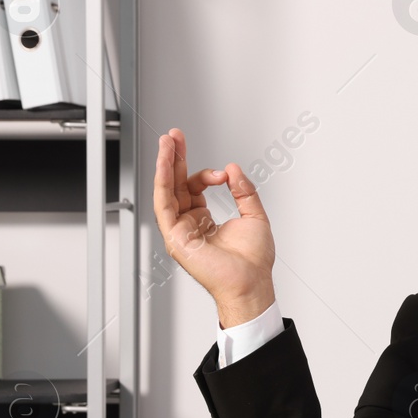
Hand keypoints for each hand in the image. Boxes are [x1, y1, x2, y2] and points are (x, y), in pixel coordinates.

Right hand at [152, 127, 276, 326]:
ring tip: (167, 142)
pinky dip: (162, 182)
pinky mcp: (175, 236)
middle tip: (173, 135)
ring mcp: (180, 230)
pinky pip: (164, 205)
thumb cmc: (253, 261)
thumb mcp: (254, 216)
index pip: (193, 187)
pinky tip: (164, 164)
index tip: (223, 173)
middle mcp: (188, 224)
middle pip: (175, 184)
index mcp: (203, 220)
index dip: (205, 174)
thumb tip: (234, 170)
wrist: (251, 282)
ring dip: (165, 164)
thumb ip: (243, 191)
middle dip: (174, 158)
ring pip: (166, 191)